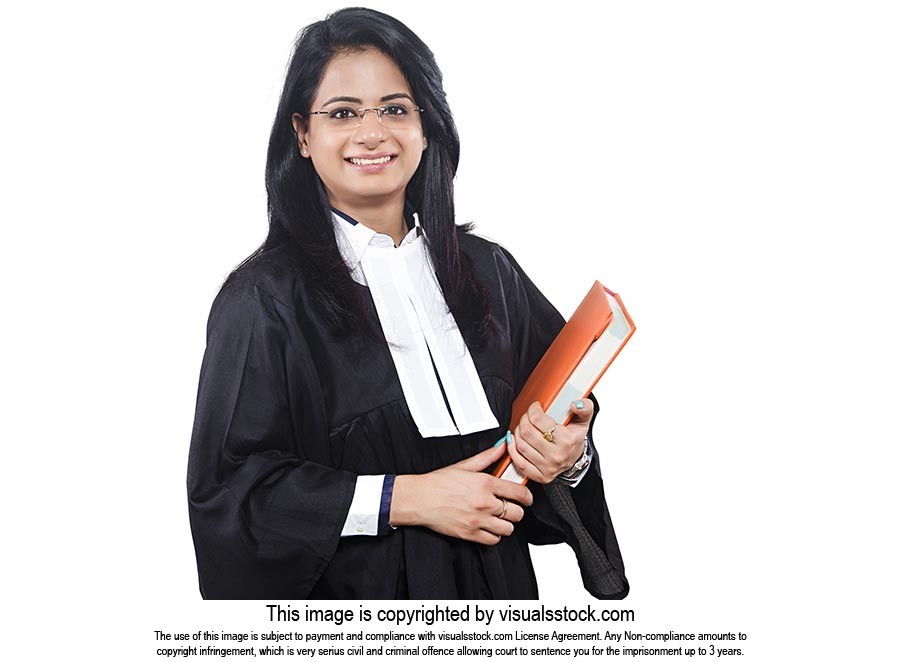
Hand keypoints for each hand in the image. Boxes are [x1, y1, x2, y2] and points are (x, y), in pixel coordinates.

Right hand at [390, 443, 532, 544]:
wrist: (419, 499)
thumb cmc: (439, 482)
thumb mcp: (465, 465)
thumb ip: (487, 456)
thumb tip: (502, 447)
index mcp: (486, 484)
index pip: (520, 493)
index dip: (527, 497)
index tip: (526, 498)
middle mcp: (485, 503)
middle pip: (517, 513)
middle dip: (516, 510)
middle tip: (510, 507)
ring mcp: (478, 520)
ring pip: (508, 529)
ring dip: (506, 524)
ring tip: (499, 518)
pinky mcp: (470, 534)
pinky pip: (494, 540)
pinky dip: (494, 535)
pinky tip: (489, 527)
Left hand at [507, 399, 592, 483]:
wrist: (574, 460)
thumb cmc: (575, 439)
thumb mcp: (583, 421)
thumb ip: (585, 408)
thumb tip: (575, 404)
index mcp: (567, 440)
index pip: (538, 420)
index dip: (533, 410)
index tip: (535, 407)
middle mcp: (557, 456)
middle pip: (527, 432)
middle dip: (524, 420)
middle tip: (528, 417)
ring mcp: (548, 468)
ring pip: (521, 445)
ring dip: (518, 432)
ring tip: (523, 427)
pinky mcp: (540, 476)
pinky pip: (519, 462)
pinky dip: (512, 449)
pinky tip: (514, 440)